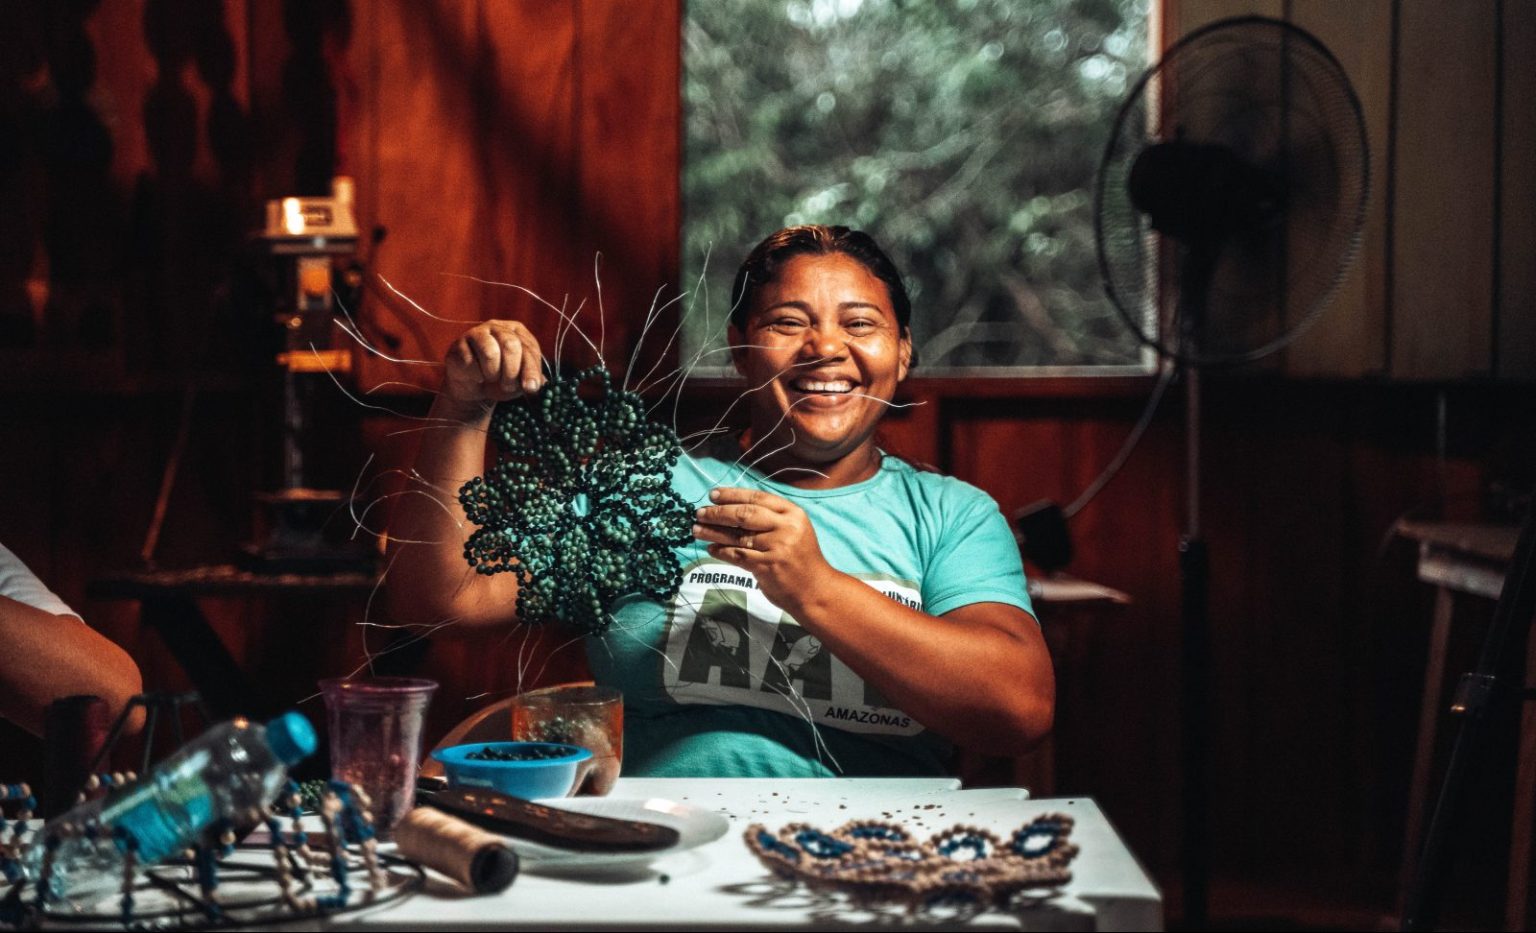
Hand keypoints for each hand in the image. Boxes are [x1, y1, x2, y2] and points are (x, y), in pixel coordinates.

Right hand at [442, 320, 544, 408]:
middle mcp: (498, 327)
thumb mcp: (520, 381)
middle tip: (507, 386)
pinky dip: (475, 375)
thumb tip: (540, 383)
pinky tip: (476, 376)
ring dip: (493, 373)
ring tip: (491, 378)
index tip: (531, 388)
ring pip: (490, 352)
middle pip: (510, 345)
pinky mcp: (459, 345)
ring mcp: (477, 333)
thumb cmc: (501, 380)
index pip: (529, 348)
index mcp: (518, 332)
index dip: (531, 370)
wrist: (474, 388)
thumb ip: (532, 380)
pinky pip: (469, 362)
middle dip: (511, 372)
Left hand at [692, 487, 835, 610]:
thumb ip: (771, 517)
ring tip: (696, 529)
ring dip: (713, 532)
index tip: (713, 494)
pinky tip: (711, 548)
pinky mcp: (767, 566)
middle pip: (745, 514)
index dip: (732, 495)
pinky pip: (738, 555)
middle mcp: (786, 527)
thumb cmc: (800, 558)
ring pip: (738, 535)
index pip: (757, 498)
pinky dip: (721, 551)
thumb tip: (733, 507)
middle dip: (718, 512)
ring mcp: (777, 547)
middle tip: (699, 513)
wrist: (815, 590)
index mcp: (793, 513)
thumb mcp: (794, 530)